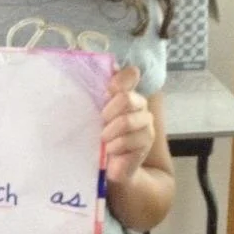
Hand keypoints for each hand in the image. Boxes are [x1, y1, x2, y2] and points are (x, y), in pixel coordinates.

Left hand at [101, 65, 154, 184]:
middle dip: (108, 112)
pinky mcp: (147, 140)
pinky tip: (109, 150)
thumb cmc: (97, 136)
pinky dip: (114, 146)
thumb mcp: (90, 113)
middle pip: (126, 98)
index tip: (104, 94)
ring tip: (103, 139)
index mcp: (125, 91)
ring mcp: (145, 122)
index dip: (117, 81)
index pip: (130, 74)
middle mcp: (139, 103)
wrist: (110, 165)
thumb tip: (86, 69)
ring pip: (127, 120)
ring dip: (109, 132)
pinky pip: (128, 140)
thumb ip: (92, 95)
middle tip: (100, 122)